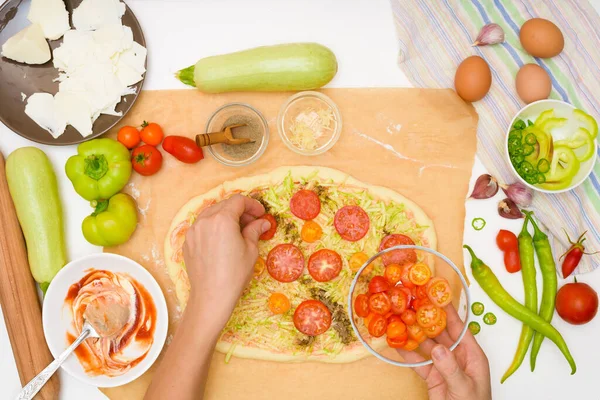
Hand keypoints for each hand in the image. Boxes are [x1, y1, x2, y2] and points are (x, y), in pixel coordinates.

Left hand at [182, 194, 269, 334]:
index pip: (238, 201)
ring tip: (237, 230)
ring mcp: (193, 231)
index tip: (260, 214)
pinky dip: (213, 227)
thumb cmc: (234, 274)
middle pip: (224, 205)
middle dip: (239, 210)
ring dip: (225, 217)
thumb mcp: (251, 250)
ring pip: (211, 214)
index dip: (252, 205)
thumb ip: (255, 230)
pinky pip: (202, 227)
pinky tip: (222, 240)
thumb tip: (262, 223)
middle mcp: (205, 220)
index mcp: (222, 219)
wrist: (211, 296)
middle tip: (252, 222)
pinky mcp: (188, 242)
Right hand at [397, 306, 491, 399]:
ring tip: (399, 320)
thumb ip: (450, 369)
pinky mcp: (433, 378)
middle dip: (426, 319)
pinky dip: (408, 354)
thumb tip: (437, 349)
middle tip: (411, 304)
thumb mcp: (464, 389)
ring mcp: (444, 367)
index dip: (448, 311)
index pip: (459, 328)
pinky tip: (397, 343)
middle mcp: (458, 357)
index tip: (435, 295)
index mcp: (472, 356)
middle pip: (441, 333)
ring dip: (414, 335)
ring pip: (427, 346)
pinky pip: (419, 362)